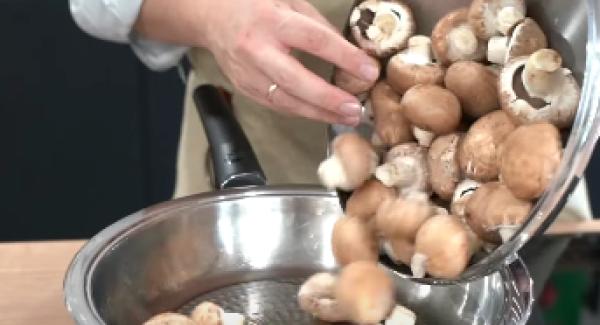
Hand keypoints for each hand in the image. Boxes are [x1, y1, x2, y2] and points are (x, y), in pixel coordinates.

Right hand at [135, 0, 378, 125]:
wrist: (214, 19)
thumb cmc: (256, 7)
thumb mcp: (290, 3)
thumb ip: (318, 27)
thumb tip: (352, 52)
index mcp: (272, 20)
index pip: (314, 40)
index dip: (343, 57)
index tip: (369, 71)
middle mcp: (257, 49)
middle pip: (296, 81)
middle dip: (328, 99)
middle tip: (355, 109)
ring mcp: (248, 73)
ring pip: (286, 101)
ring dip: (319, 113)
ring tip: (346, 117)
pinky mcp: (245, 88)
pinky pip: (277, 105)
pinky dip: (302, 112)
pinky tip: (322, 114)